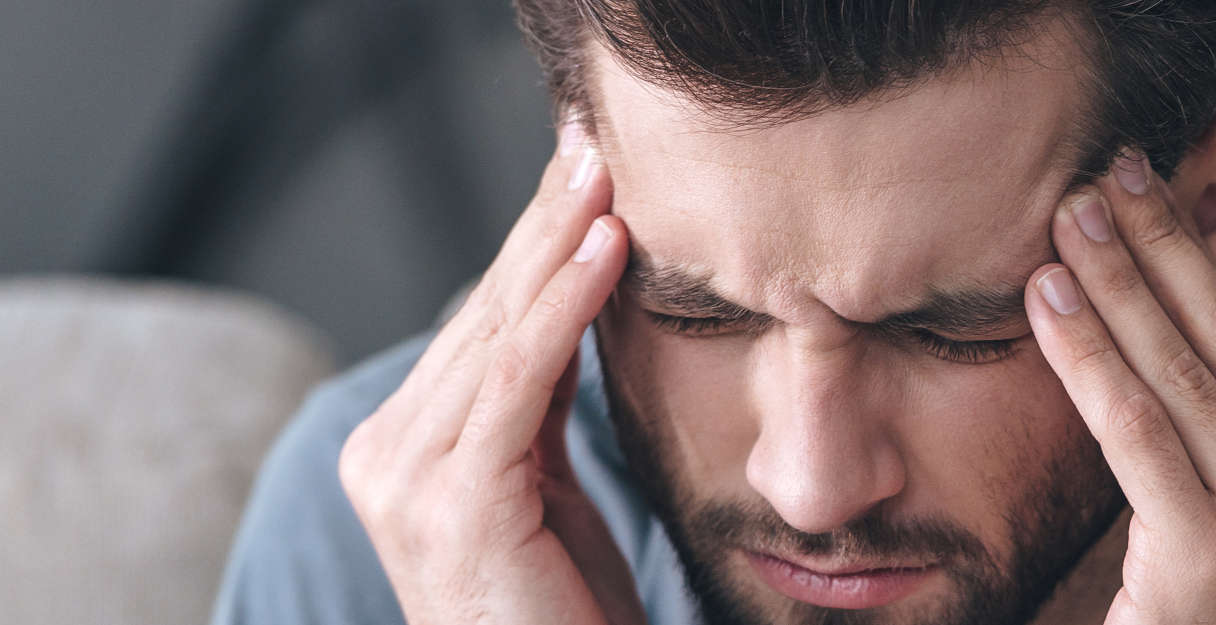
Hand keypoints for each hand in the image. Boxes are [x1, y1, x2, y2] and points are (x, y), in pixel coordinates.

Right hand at [338, 122, 644, 624]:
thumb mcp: (548, 484)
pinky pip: (518, 379)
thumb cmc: (561, 609)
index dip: (534, 245)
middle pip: (481, 316)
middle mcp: (386, 455)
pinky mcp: (453, 501)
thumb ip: (540, 406)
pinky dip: (564, 307)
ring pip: (497, 334)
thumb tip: (572, 307)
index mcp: (403, 447)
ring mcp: (407, 479)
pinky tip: (605, 253)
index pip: (479, 325)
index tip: (584, 174)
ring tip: (608, 181)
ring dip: (557, 247)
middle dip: (543, 226)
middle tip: (594, 148)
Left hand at [1023, 150, 1215, 623]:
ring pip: (1182, 376)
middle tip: (1099, 179)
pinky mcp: (1214, 560)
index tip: (1145, 190)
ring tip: (1064, 224)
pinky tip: (1050, 304)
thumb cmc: (1214, 623)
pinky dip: (1090, 357)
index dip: (1201, 258)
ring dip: (1115, 287)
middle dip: (1159, 251)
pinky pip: (1141, 432)